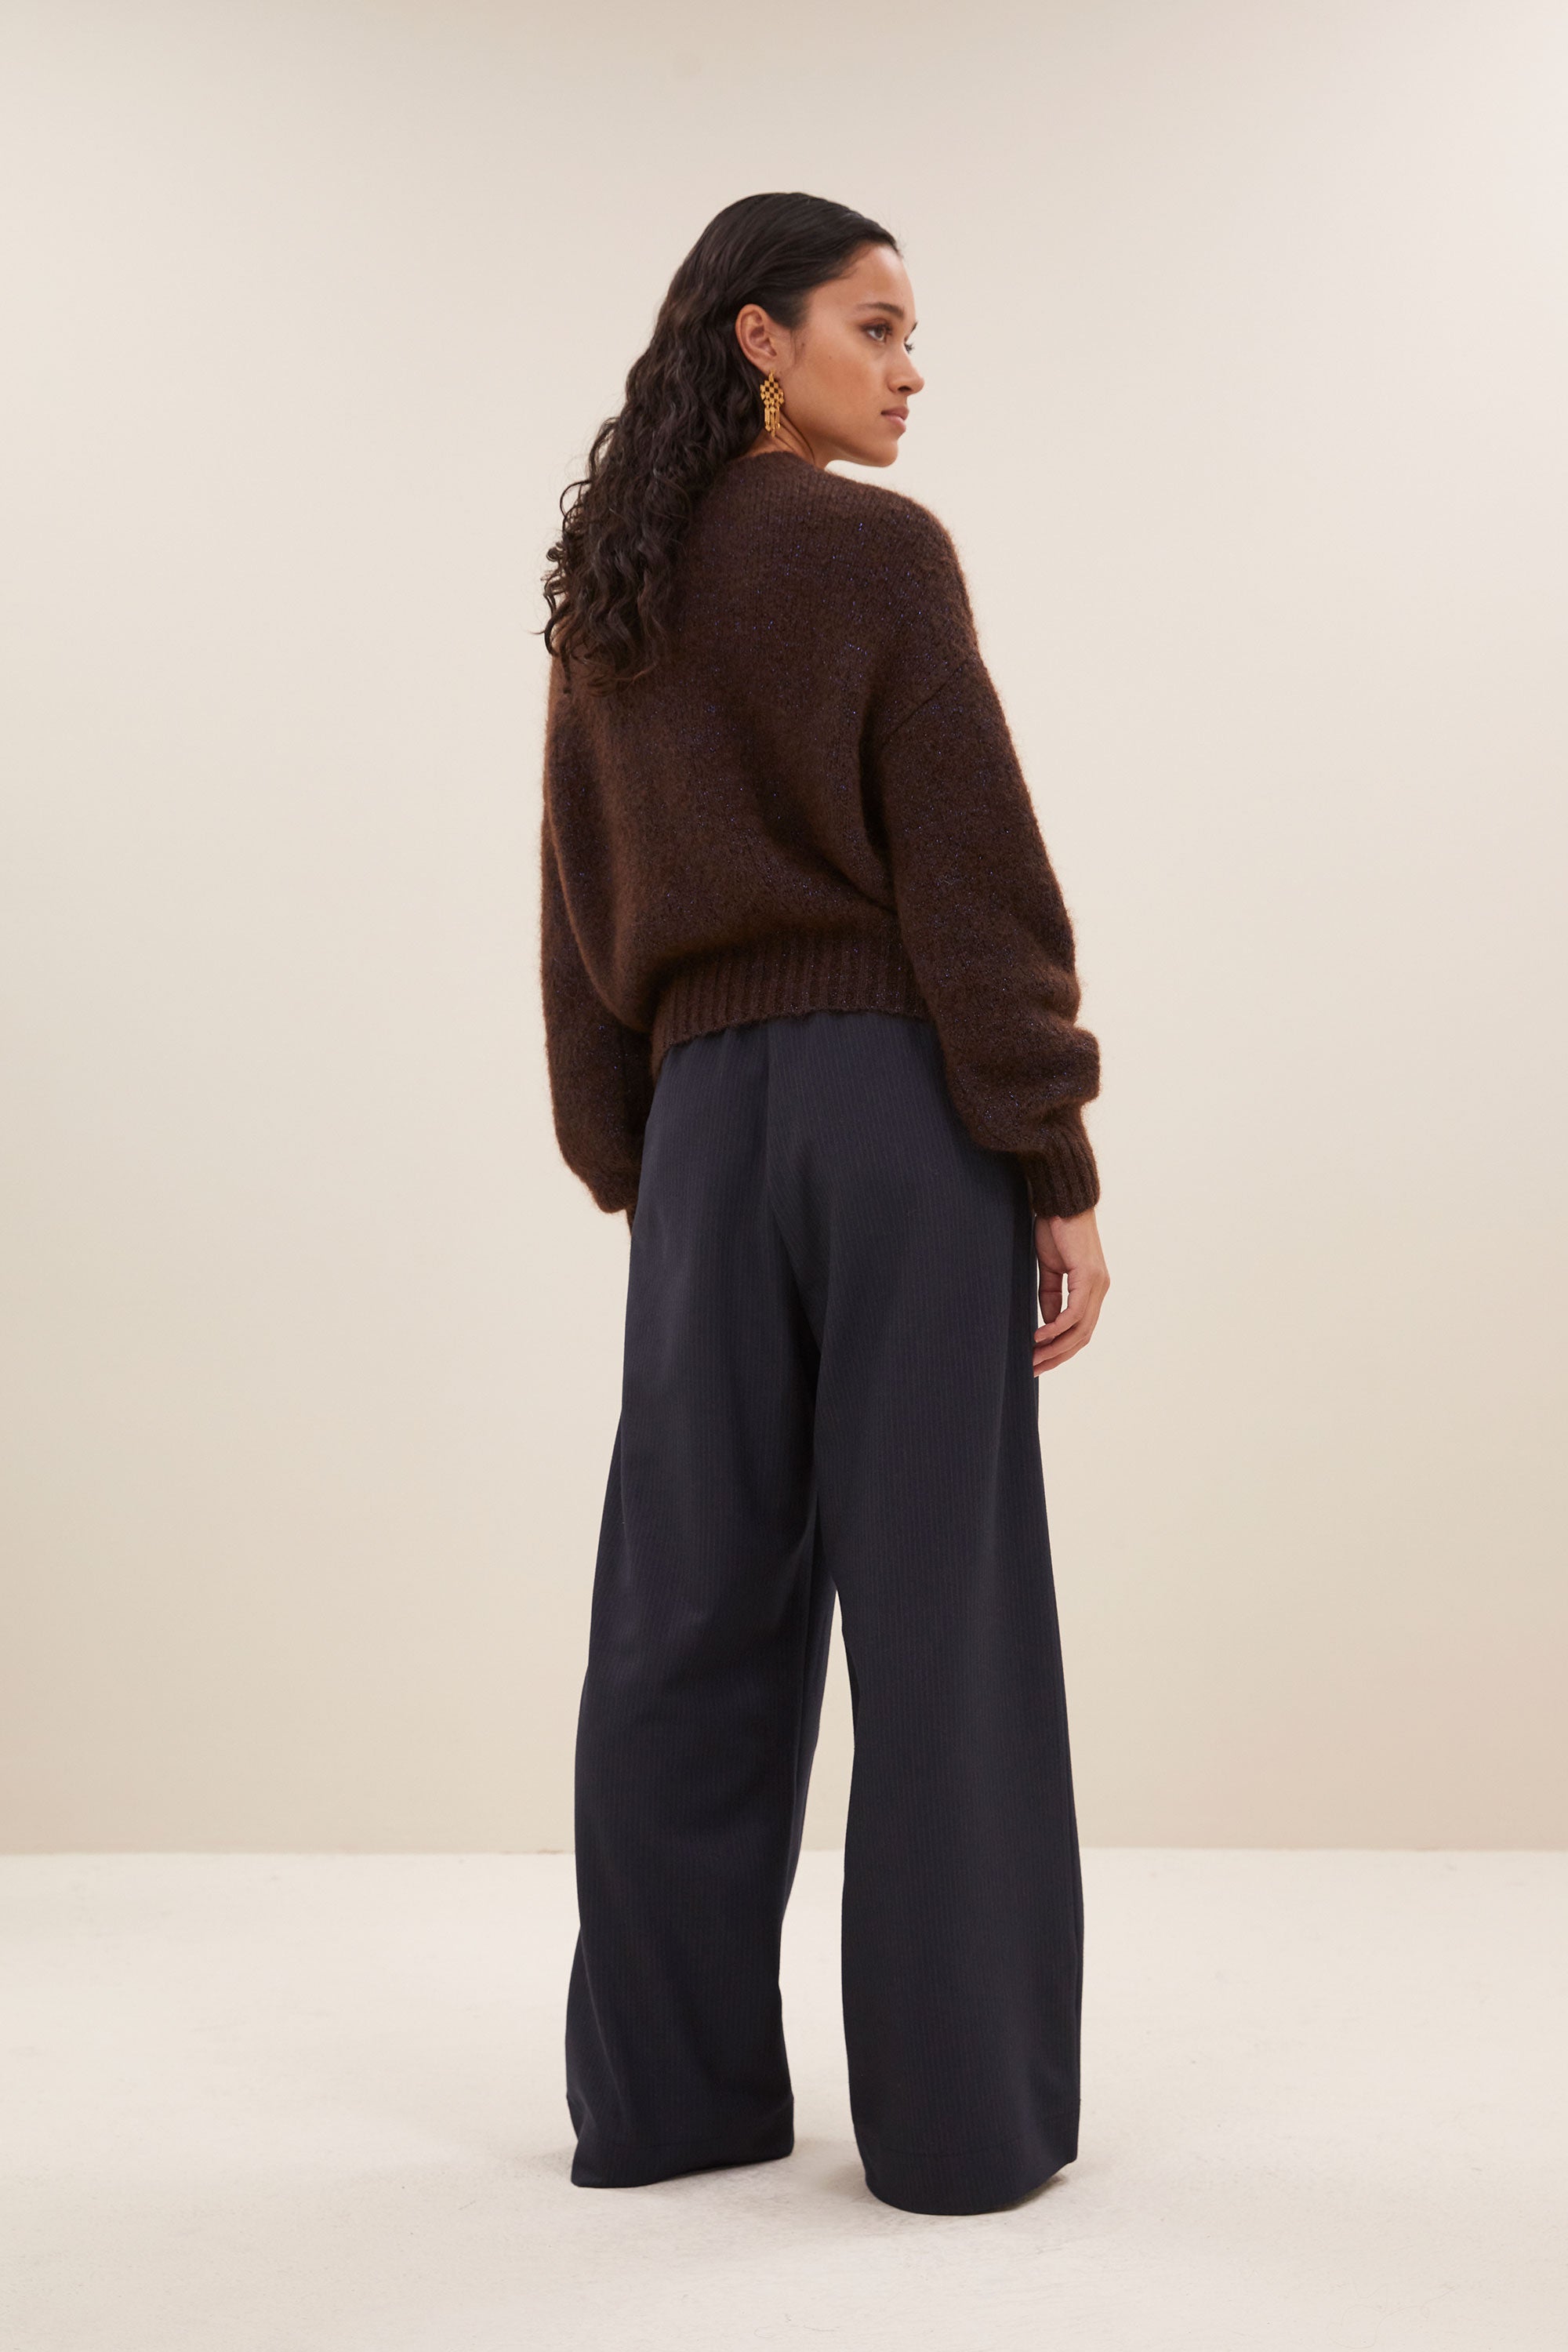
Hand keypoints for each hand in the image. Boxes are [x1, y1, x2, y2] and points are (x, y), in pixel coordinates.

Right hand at [1033, 1207, 1108, 1372]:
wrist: (1063, 1202)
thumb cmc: (1056, 1230)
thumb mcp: (1051, 1269)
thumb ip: (1051, 1296)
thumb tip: (1048, 1323)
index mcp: (1093, 1289)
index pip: (1081, 1329)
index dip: (1062, 1349)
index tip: (1040, 1361)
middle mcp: (1100, 1290)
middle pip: (1083, 1335)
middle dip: (1058, 1356)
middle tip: (1034, 1368)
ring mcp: (1097, 1284)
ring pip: (1080, 1328)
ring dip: (1056, 1347)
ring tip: (1034, 1358)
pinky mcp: (1088, 1276)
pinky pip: (1074, 1312)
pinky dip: (1057, 1327)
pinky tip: (1039, 1336)